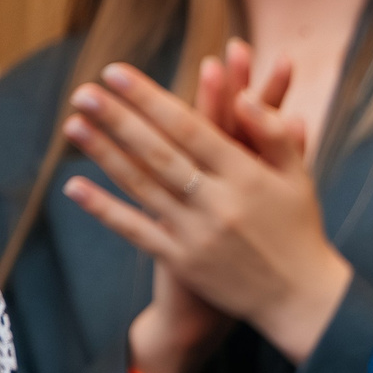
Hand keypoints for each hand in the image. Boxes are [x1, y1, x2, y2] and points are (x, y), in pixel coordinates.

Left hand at [63, 42, 355, 370]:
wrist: (299, 299)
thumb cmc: (299, 229)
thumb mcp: (298, 177)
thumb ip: (273, 133)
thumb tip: (242, 98)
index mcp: (247, 175)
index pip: (190, 127)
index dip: (151, 99)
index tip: (118, 74)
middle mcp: (219, 202)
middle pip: (159, 152)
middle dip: (118, 119)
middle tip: (84, 92)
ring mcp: (197, 234)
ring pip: (142, 186)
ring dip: (104, 155)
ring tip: (73, 125)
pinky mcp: (183, 262)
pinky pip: (136, 231)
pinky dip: (104, 209)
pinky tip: (74, 187)